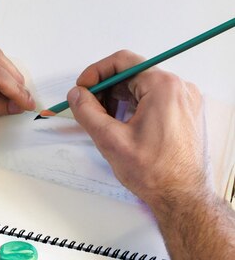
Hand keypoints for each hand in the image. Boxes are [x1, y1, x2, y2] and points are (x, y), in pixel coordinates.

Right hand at [67, 50, 212, 211]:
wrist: (182, 197)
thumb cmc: (155, 172)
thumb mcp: (110, 139)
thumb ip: (87, 112)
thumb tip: (76, 95)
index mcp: (163, 87)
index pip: (123, 61)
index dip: (96, 72)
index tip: (82, 88)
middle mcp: (178, 88)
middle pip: (132, 73)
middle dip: (106, 88)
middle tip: (87, 106)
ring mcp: (183, 100)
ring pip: (141, 86)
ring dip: (118, 98)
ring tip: (103, 119)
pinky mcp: (183, 113)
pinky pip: (153, 98)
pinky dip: (133, 106)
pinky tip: (121, 124)